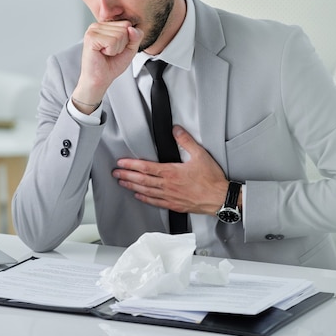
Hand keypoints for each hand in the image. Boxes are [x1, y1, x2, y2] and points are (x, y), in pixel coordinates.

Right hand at [72, 21, 143, 111]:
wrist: (99, 79)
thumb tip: (132, 28)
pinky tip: (102, 53)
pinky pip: (112, 41)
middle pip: (125, 29)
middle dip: (122, 45)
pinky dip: (111, 51)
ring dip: (116, 49)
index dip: (127, 40)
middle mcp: (98, 25)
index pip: (127, 24)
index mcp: (106, 25)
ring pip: (120, 35)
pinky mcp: (91, 37)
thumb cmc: (111, 65)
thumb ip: (136, 37)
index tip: (116, 48)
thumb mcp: (130, 49)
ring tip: (106, 53)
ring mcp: (93, 30)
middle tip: (110, 53)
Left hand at [112, 125, 228, 215]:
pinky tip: (139, 196)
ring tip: (122, 183)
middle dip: (127, 175)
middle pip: (142, 180)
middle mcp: (168, 186)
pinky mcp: (175, 205)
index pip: (146, 167)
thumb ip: (186, 141)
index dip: (132, 164)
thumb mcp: (200, 155)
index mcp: (172, 172)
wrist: (220, 198)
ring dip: (132, 186)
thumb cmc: (212, 179)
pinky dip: (144, 199)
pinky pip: (155, 202)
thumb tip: (176, 130)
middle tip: (115, 173)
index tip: (122, 163)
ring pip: (146, 191)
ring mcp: (170, 197)